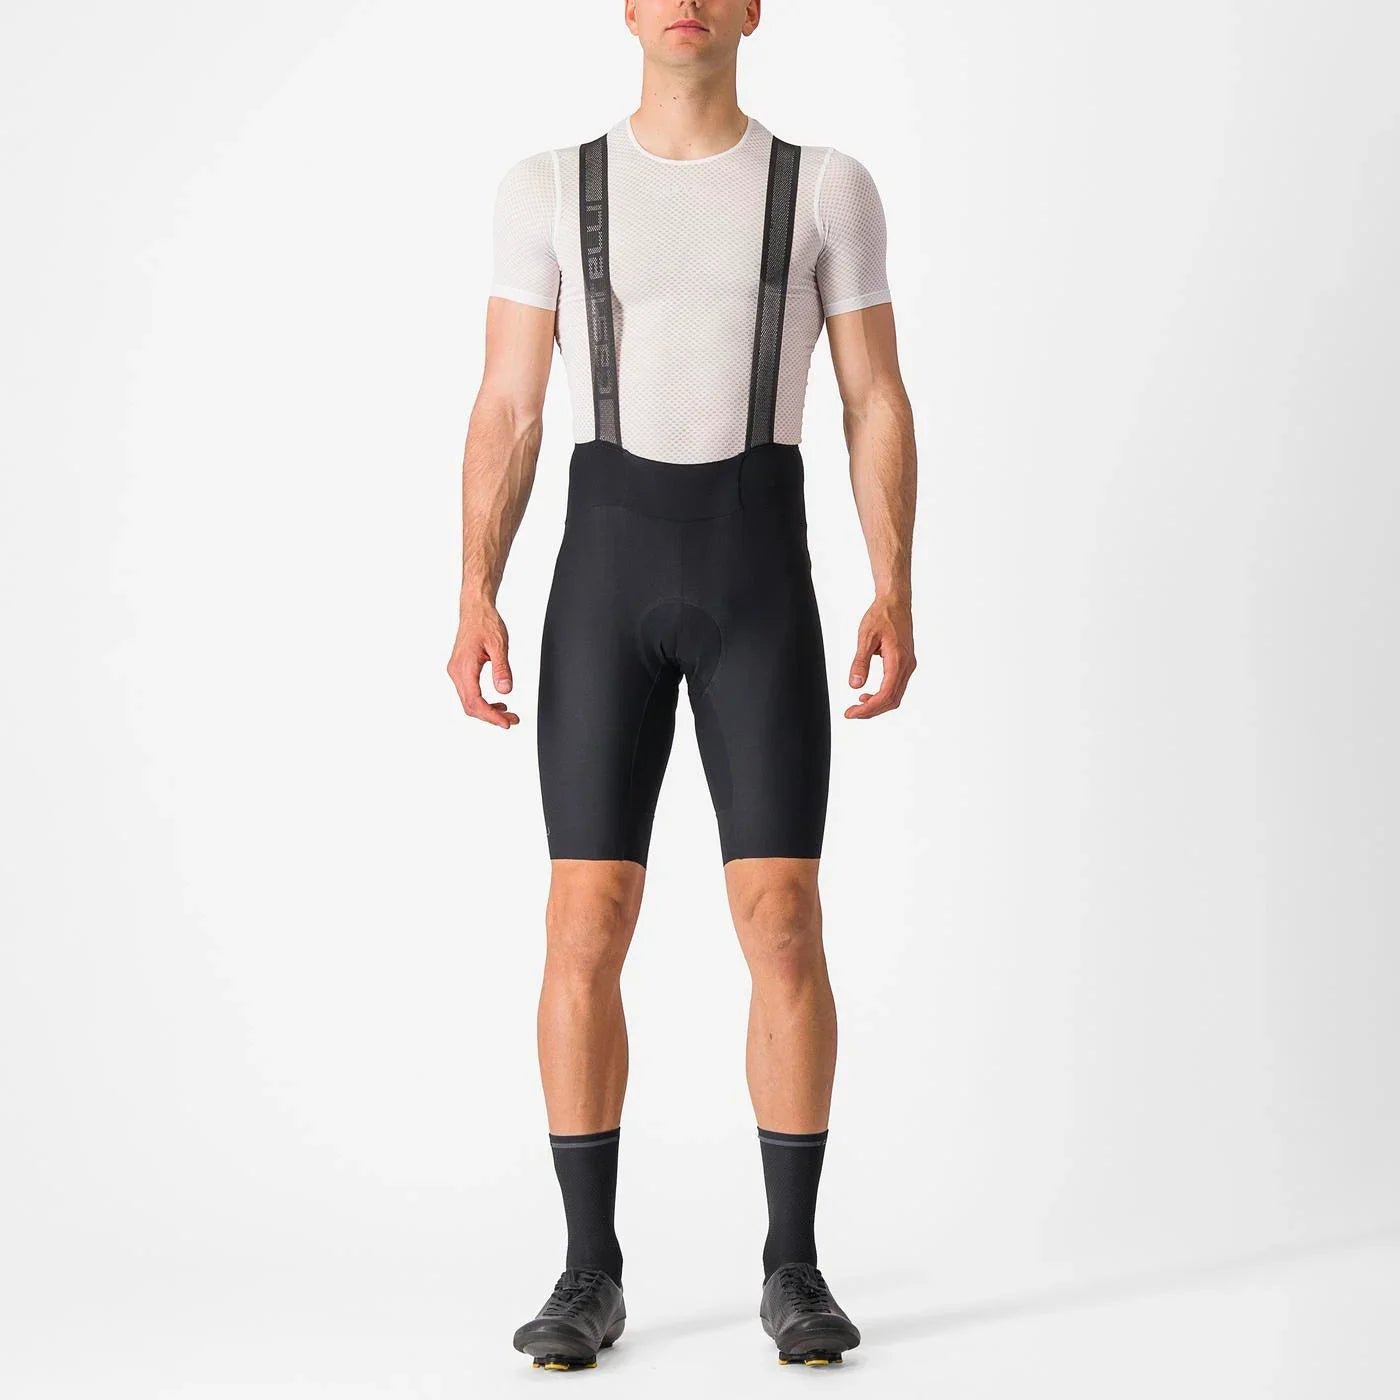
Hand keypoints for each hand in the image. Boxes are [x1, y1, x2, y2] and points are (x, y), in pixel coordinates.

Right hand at [447, 602, 519, 728]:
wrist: (475, 609)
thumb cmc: (485, 623)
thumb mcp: (499, 645)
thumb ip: (502, 669)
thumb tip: (505, 691)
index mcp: (464, 666)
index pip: (474, 701)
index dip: (490, 716)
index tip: (505, 723)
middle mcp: (456, 671)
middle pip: (470, 706)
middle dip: (491, 717)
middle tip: (512, 720)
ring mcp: (457, 671)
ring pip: (468, 701)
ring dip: (487, 711)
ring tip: (508, 714)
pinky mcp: (460, 670)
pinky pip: (469, 693)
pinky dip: (483, 702)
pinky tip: (498, 703)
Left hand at [845, 595, 915, 718]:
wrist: (896, 602)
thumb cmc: (882, 616)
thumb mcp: (866, 637)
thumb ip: (860, 662)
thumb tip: (854, 684)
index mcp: (898, 660)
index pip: (885, 694)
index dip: (868, 708)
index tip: (851, 713)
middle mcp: (907, 666)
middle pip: (892, 700)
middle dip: (871, 711)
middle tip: (851, 713)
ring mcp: (908, 666)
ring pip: (895, 696)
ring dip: (877, 705)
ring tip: (857, 706)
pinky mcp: (905, 664)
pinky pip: (896, 687)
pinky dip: (883, 696)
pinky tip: (867, 694)